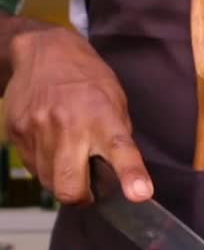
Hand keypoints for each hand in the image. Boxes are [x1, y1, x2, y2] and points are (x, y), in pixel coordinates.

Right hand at [3, 27, 152, 204]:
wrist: (44, 52)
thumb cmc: (88, 79)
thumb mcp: (116, 102)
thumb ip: (118, 137)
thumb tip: (120, 173)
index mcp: (104, 118)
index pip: (121, 150)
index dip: (131, 175)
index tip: (139, 193)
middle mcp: (70, 126)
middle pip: (70, 186)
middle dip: (80, 197)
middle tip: (88, 189)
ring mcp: (39, 130)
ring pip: (49, 183)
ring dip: (61, 181)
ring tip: (69, 158)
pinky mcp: (17, 133)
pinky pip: (33, 168)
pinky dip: (45, 167)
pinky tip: (52, 146)